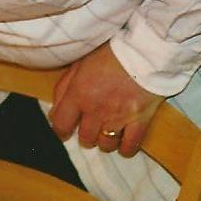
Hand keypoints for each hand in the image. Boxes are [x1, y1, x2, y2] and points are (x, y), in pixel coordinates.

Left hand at [48, 43, 164, 156]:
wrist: (145, 52)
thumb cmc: (110, 54)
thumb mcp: (79, 65)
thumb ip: (64, 87)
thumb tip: (55, 110)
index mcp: (78, 94)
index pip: (61, 125)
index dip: (61, 131)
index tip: (65, 130)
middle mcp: (96, 110)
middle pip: (85, 139)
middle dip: (85, 135)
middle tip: (90, 127)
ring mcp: (118, 118)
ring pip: (106, 145)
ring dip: (104, 141)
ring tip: (107, 132)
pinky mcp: (139, 121)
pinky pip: (129, 146)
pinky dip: (125, 148)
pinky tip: (123, 142)